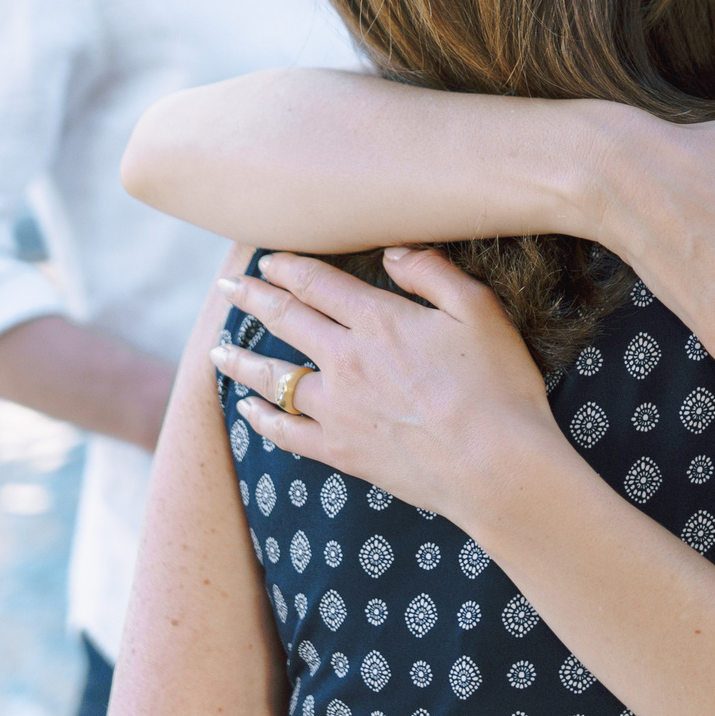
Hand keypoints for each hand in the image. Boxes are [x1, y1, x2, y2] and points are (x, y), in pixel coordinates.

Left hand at [210, 251, 561, 527]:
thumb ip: (432, 273)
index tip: (267, 260)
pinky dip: (261, 419)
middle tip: (229, 285)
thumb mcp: (478, 310)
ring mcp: (337, 408)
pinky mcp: (340, 450)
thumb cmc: (497, 385)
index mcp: (379, 319)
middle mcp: (346, 359)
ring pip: (274, 377)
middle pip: (287, 320)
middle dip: (253, 298)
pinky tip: (247, 411)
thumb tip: (393, 250)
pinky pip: (286, 431)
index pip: (319, 284)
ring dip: (240, 359)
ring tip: (217, 349)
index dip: (289, 267)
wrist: (495, 465)